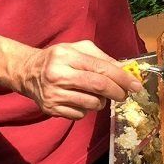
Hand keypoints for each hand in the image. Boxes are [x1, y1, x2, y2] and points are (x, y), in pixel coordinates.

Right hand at [12, 40, 142, 119]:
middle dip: (117, 92)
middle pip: (98, 86)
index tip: (136, 85)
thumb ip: (101, 57)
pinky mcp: (50, 109)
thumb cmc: (58, 59)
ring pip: (91, 103)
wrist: (27, 72)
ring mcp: (53, 94)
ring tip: (96, 95)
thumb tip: (124, 71)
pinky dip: (86, 109)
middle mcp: (58, 75)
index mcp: (67, 56)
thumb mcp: (77, 49)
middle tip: (124, 94)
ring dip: (101, 102)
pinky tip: (80, 100)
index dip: (122, 78)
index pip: (101, 68)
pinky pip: (80, 114)